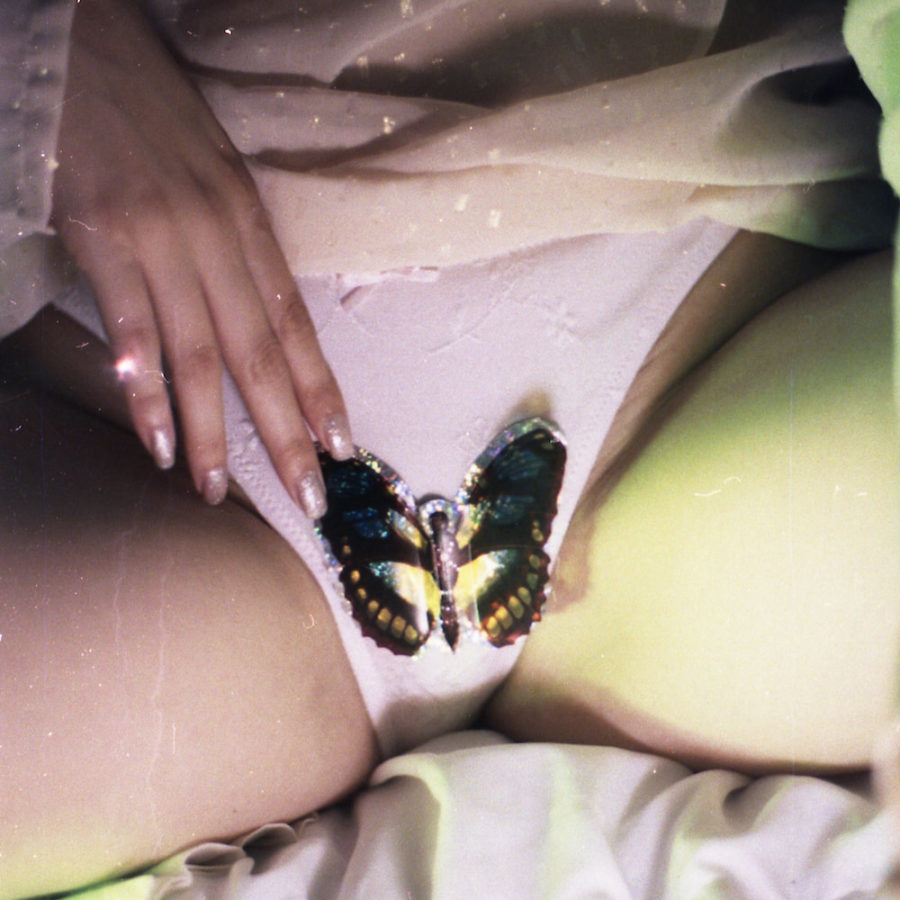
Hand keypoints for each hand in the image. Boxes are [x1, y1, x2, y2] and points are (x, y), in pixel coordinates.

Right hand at [51, 0, 351, 513]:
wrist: (78, 43)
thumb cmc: (149, 110)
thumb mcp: (215, 174)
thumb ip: (234, 246)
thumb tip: (252, 319)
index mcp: (250, 223)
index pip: (297, 325)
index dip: (321, 390)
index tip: (341, 447)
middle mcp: (218, 238)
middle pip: (261, 353)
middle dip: (286, 430)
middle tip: (308, 495)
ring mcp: (161, 239)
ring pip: (200, 354)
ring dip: (212, 430)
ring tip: (218, 489)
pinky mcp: (102, 237)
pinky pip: (131, 326)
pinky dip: (144, 388)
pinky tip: (155, 439)